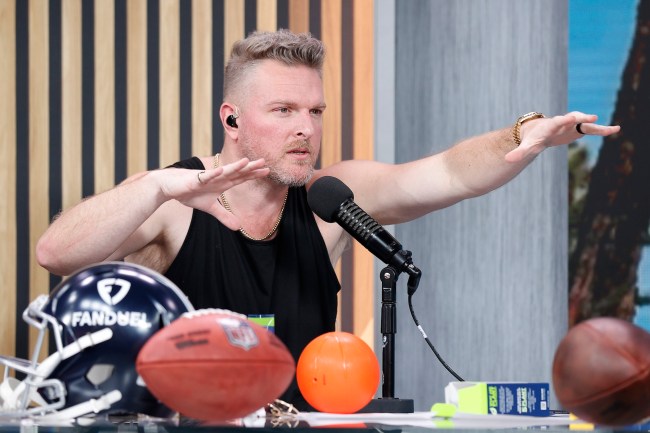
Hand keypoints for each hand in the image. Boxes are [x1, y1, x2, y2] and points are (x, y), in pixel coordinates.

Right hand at [158, 158, 269, 229]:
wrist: (170, 187)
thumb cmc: (190, 193)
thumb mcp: (209, 208)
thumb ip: (224, 215)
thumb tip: (238, 228)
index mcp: (222, 183)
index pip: (241, 178)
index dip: (253, 174)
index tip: (267, 171)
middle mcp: (217, 178)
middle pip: (236, 172)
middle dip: (249, 168)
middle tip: (264, 162)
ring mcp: (206, 178)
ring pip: (223, 172)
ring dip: (234, 167)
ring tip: (246, 161)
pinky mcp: (194, 180)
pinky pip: (204, 177)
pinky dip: (212, 175)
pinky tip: (220, 171)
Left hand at [504, 112, 620, 162]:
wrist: (540, 131)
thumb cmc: (533, 139)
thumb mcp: (527, 147)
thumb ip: (519, 152)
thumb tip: (508, 160)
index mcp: (551, 126)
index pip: (556, 122)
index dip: (562, 120)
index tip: (568, 118)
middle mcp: (563, 122)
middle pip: (573, 119)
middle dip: (581, 118)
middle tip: (591, 118)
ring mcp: (572, 125)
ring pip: (585, 124)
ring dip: (597, 126)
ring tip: (612, 129)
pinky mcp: (579, 130)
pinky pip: (592, 130)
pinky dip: (603, 130)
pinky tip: (616, 130)